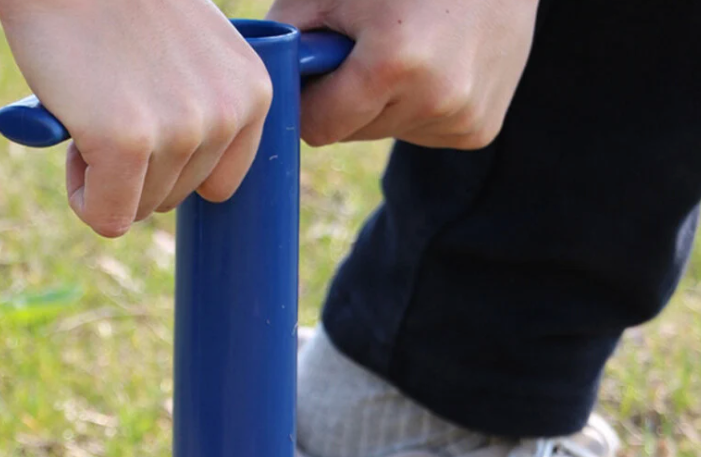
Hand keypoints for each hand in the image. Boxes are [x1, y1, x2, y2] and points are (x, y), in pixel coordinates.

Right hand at [0, 0, 272, 236]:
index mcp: (251, 92)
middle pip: (174, 199)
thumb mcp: (191, 52)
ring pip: (140, 209)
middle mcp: (224, 113)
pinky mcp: (125, 141)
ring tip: (92, 104)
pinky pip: (107, 217)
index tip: (143, 123)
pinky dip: (83, 196)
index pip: (216, 186)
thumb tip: (192, 184)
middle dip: (133, 169)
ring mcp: (179, 130)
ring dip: (104, 174)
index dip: (169, 167)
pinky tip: (75, 139)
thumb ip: (205, 108)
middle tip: (107, 99)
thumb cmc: (117, 3)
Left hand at [266, 0, 538, 148]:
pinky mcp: (479, 128)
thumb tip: (263, 91)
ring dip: (386, 100)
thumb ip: (287, 36)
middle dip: (348, 98)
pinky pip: (421, 132)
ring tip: (411, 46)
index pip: (318, 127)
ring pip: (386, 132)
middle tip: (371, 42)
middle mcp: (436, 99)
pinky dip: (420, 104)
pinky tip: (439, 61)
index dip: (310, 98)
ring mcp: (462, 118)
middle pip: (352, 133)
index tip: (318, 68)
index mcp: (394, 63)